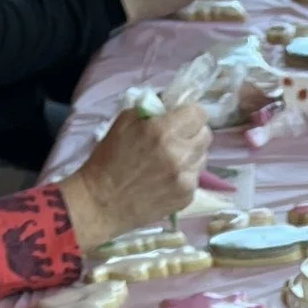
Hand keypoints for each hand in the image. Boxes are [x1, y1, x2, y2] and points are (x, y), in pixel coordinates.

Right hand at [61, 94, 212, 251]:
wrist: (102, 202)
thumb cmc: (109, 158)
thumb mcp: (125, 121)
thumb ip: (152, 110)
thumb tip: (172, 105)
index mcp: (164, 131)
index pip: (199, 113)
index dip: (191, 113)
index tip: (182, 118)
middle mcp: (180, 154)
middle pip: (206, 135)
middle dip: (193, 133)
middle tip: (177, 139)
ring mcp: (185, 179)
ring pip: (203, 157)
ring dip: (190, 155)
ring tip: (169, 161)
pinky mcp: (187, 197)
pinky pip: (195, 178)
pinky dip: (184, 176)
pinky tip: (166, 179)